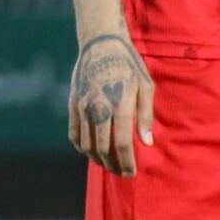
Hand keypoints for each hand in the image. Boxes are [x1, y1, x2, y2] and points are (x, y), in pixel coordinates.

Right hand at [67, 33, 154, 174]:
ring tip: (109, 166)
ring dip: (97, 159)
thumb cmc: (129, 66)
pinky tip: (90, 153)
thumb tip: (147, 143)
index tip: (132, 172)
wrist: (101, 45)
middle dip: (113, 165)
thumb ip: (145, 116)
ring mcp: (82, 107)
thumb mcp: (146, 87)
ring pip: (86, 143)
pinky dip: (81, 146)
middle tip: (122, 174)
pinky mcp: (72, 104)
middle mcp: (98, 108)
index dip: (126, 161)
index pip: (121, 142)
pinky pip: (74, 133)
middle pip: (102, 147)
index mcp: (119, 104)